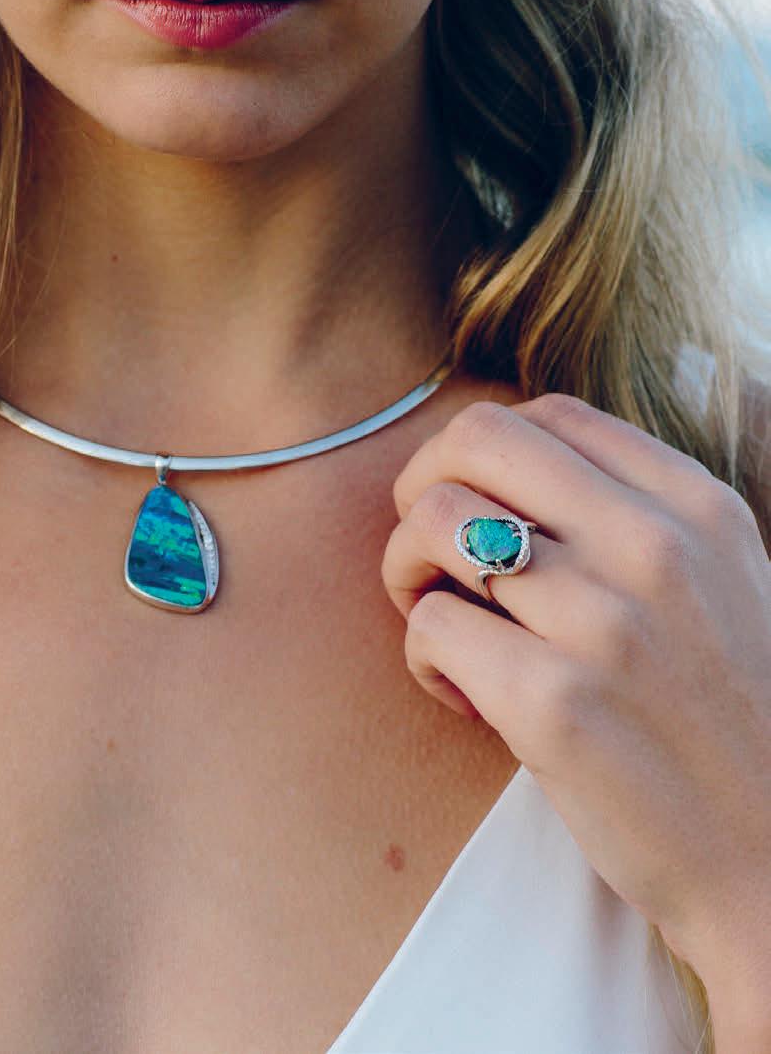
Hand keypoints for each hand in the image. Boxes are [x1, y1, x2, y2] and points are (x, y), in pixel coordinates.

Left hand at [381, 394, 770, 1016]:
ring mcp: (605, 623)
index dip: (480, 453)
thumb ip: (638, 515)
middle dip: (421, 484)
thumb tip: (511, 471)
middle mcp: (655, 548)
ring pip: (434, 521)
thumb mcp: (724, 584)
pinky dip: (422, 657)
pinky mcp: (553, 704)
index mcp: (697, 509)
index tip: (474, 507)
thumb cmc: (731, 724)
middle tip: (428, 552)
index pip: (547, 414)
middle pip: (475, 438)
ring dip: (406, 568)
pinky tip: (463, 695)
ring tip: (440, 620)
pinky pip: (431, 626)